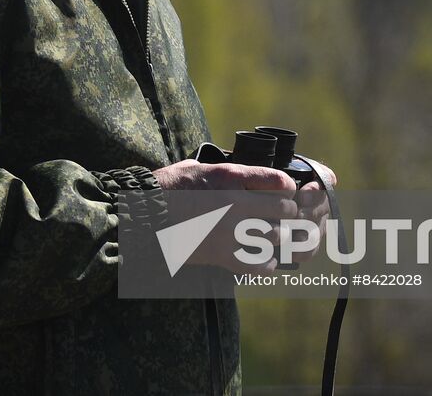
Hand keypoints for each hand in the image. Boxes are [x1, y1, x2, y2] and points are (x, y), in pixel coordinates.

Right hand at [153, 160, 299, 272]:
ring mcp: (228, 231)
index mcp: (229, 177)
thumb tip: (244, 174)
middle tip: (284, 215)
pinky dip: (266, 263)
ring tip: (276, 237)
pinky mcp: (220, 254)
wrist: (144, 216)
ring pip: (274, 237)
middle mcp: (234, 203)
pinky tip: (266, 259)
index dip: (287, 187)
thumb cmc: (167, 187)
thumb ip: (224, 172)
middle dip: (287, 213)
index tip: (285, 191)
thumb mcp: (198, 167)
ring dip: (278, 237)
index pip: (278, 181)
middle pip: (283, 210)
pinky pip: (257, 264)